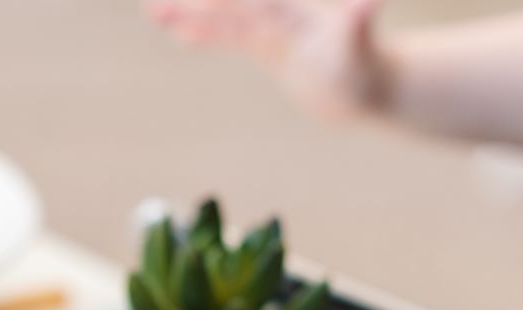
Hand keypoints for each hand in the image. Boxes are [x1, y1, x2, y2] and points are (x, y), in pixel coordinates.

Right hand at [146, 0, 388, 118]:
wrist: (366, 88)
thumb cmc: (366, 73)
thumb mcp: (359, 54)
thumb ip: (358, 26)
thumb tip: (370, 4)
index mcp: (295, 10)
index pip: (253, 3)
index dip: (223, 1)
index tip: (199, 2)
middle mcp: (280, 13)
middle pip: (228, 5)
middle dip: (193, 4)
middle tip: (153, 6)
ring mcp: (271, 29)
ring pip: (222, 18)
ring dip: (189, 14)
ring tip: (152, 11)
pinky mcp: (267, 46)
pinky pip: (228, 38)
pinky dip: (203, 36)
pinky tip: (177, 35)